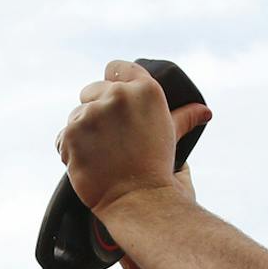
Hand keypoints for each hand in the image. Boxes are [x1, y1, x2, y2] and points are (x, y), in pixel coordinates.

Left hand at [57, 64, 210, 215]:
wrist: (138, 200)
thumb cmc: (157, 169)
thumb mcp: (171, 136)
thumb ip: (183, 117)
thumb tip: (204, 111)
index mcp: (145, 90)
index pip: (116, 68)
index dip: (111, 81)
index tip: (110, 96)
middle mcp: (118, 96)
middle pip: (90, 90)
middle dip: (94, 110)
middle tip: (108, 137)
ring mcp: (93, 113)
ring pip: (75, 115)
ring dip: (82, 133)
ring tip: (101, 154)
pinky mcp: (72, 132)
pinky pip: (63, 137)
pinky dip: (70, 150)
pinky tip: (87, 163)